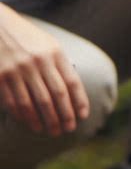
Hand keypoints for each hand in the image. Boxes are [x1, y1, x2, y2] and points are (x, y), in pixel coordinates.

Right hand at [0, 5, 88, 135]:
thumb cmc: (27, 38)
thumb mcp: (49, 45)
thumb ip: (61, 65)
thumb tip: (73, 92)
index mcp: (54, 53)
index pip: (72, 82)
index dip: (79, 102)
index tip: (83, 116)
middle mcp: (38, 62)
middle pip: (55, 95)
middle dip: (63, 116)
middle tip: (67, 130)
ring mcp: (18, 69)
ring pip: (35, 102)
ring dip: (44, 120)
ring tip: (50, 131)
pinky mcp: (1, 76)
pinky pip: (14, 101)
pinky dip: (23, 115)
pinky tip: (30, 123)